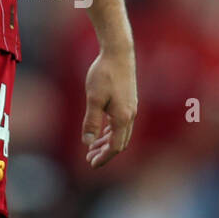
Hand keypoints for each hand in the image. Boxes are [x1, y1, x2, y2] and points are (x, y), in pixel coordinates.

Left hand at [82, 44, 136, 167]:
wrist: (118, 54)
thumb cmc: (104, 74)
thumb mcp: (94, 98)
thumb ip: (91, 120)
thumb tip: (87, 142)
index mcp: (122, 118)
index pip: (115, 146)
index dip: (103, 157)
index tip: (91, 164)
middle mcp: (130, 116)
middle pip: (119, 142)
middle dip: (105, 153)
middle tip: (89, 159)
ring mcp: (130, 109)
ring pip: (120, 134)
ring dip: (107, 142)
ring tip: (92, 148)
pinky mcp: (128, 102)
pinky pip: (120, 124)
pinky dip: (110, 132)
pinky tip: (100, 132)